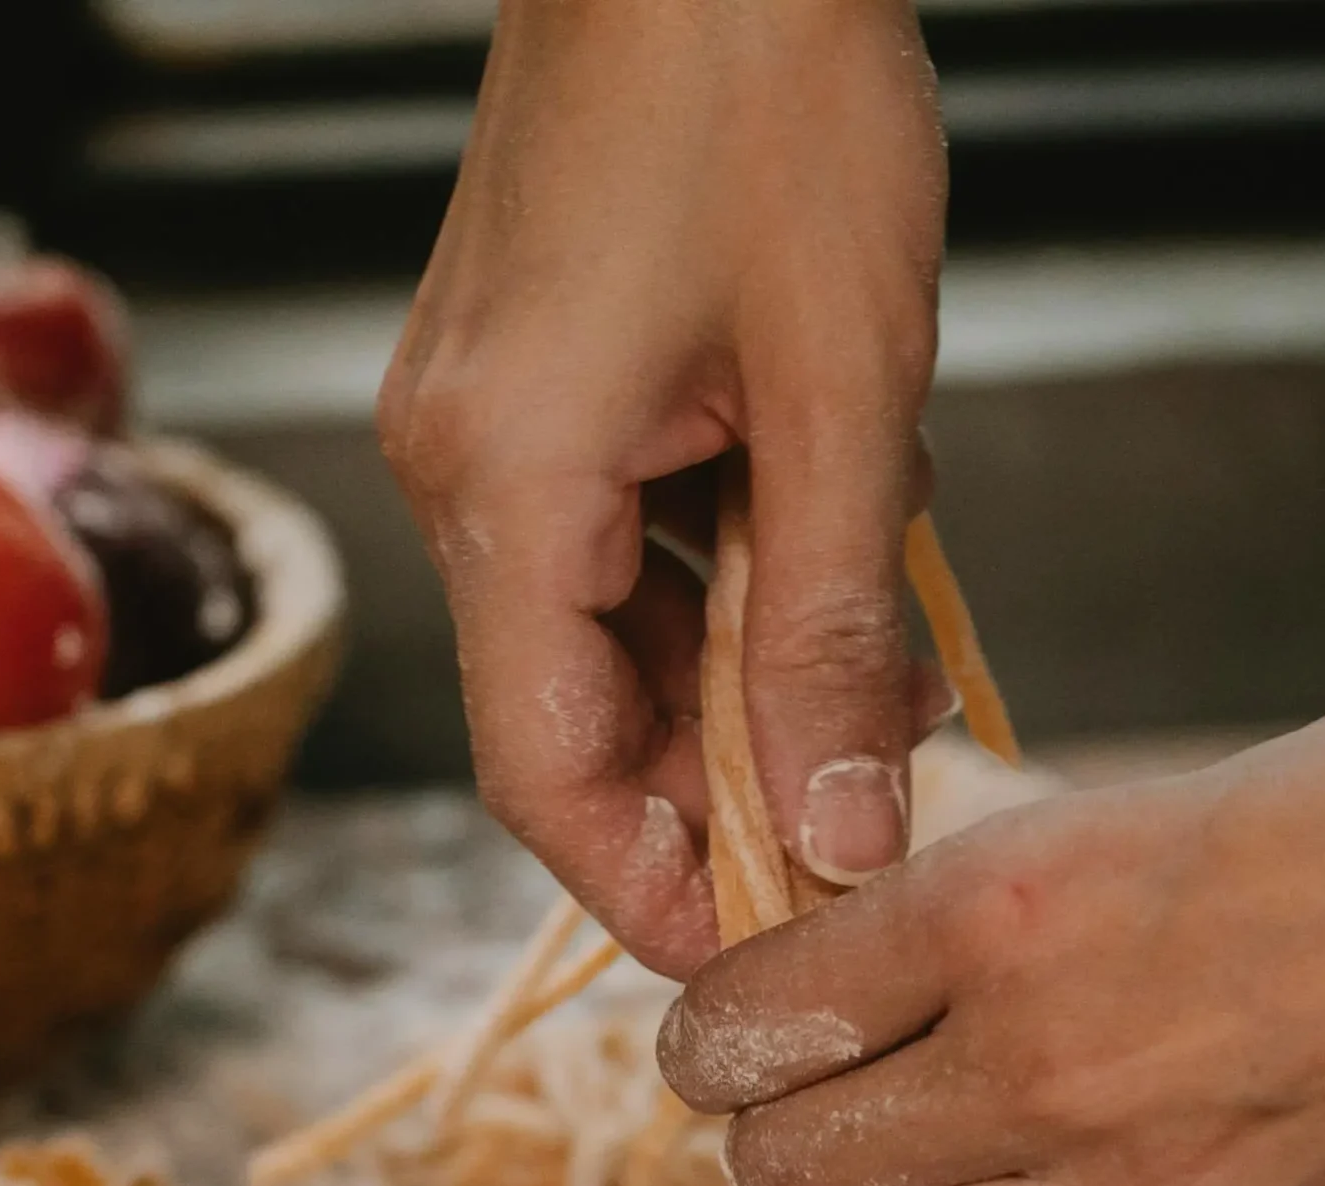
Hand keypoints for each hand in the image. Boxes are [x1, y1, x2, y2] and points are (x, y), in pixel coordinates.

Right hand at [379, 0, 944, 975]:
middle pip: (568, 715)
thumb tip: (838, 829)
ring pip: (600, 635)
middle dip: (709, 792)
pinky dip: (712, 593)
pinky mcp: (529, 381)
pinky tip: (816, 585)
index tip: (753, 956)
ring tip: (865, 705)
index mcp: (503, 483)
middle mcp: (459, 468)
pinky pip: (613, 545)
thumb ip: (833, 631)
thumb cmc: (771, 90)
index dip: (646, 887)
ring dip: (729, 691)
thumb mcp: (843, 391)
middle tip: (849, 836)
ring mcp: (485, 421)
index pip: (546, 771)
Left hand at [662, 632, 1324, 1185]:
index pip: (744, 1019)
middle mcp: (1033, 1057)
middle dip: (766, 1169)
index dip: (715, 1047)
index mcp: (1003, 898)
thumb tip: (900, 963)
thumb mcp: (1164, 797)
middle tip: (803, 1159)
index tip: (739, 1057)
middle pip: (776, 1171)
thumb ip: (1015, 901)